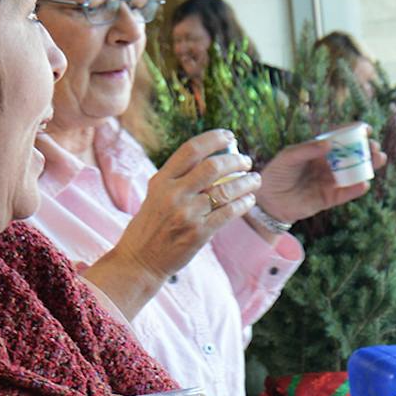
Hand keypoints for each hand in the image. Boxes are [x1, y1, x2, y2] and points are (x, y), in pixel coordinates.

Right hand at [116, 130, 258, 280]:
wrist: (140, 260)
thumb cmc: (151, 226)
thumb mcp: (156, 195)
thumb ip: (178, 179)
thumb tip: (211, 160)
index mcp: (161, 180)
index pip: (191, 150)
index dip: (214, 139)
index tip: (230, 136)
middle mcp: (173, 194)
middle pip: (212, 167)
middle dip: (236, 160)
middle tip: (247, 161)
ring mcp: (186, 214)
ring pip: (225, 190)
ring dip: (246, 182)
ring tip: (255, 180)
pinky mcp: (198, 233)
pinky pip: (228, 213)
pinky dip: (243, 204)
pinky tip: (249, 199)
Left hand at [250, 136, 388, 225]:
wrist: (268, 200)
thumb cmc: (276, 173)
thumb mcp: (288, 156)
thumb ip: (307, 149)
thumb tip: (329, 143)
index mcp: (318, 150)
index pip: (339, 138)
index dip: (353, 132)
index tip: (366, 128)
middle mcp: (328, 165)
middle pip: (351, 156)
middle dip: (366, 150)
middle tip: (375, 146)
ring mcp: (330, 182)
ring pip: (353, 174)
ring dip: (368, 167)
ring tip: (379, 160)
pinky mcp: (329, 198)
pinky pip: (345, 193)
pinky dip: (356, 189)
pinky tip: (364, 184)